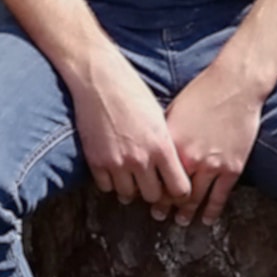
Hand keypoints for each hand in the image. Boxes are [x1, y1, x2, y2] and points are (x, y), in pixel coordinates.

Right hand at [65, 40, 189, 216]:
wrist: (99, 78)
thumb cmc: (132, 91)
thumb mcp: (159, 118)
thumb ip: (166, 147)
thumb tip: (171, 170)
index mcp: (162, 147)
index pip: (180, 189)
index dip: (179, 193)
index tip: (174, 189)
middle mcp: (141, 159)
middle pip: (154, 197)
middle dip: (154, 192)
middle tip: (151, 184)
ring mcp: (117, 162)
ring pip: (128, 195)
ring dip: (130, 189)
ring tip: (131, 177)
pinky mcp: (96, 161)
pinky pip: (106, 187)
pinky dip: (110, 182)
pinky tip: (114, 170)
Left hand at [163, 60, 264, 225]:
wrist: (234, 85)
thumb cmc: (201, 92)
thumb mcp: (172, 112)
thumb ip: (164, 136)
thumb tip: (154, 151)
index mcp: (171, 144)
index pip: (156, 177)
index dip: (149, 189)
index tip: (145, 196)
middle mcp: (189, 158)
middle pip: (173, 192)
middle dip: (164, 206)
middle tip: (158, 215)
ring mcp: (212, 165)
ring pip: (196, 199)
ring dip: (186, 213)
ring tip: (179, 221)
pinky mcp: (232, 168)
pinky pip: (220, 197)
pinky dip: (211, 211)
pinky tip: (206, 219)